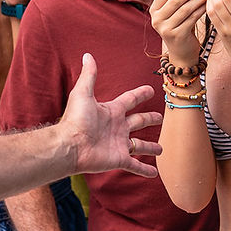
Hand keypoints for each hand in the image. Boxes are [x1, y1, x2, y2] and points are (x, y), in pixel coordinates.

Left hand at [60, 54, 162, 177]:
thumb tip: (87, 55)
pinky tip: (154, 175)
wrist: (70, 145)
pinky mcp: (118, 159)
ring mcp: (118, 144)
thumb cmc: (75, 119)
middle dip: (149, 119)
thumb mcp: (83, 93)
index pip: (129, 100)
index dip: (140, 94)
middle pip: (138, 122)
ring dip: (150, 148)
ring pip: (139, 146)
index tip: (150, 90)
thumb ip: (90, 75)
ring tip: (161, 150)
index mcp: (111, 111)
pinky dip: (144, 171)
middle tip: (161, 118)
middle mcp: (117, 127)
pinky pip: (135, 165)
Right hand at [150, 0, 208, 63]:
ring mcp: (165, 28)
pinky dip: (201, 9)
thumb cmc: (180, 27)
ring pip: (184, 9)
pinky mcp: (176, 36)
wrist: (181, 52)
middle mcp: (156, 19)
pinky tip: (209, 3)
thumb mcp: (175, 12)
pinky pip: (191, 18)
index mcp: (154, 10)